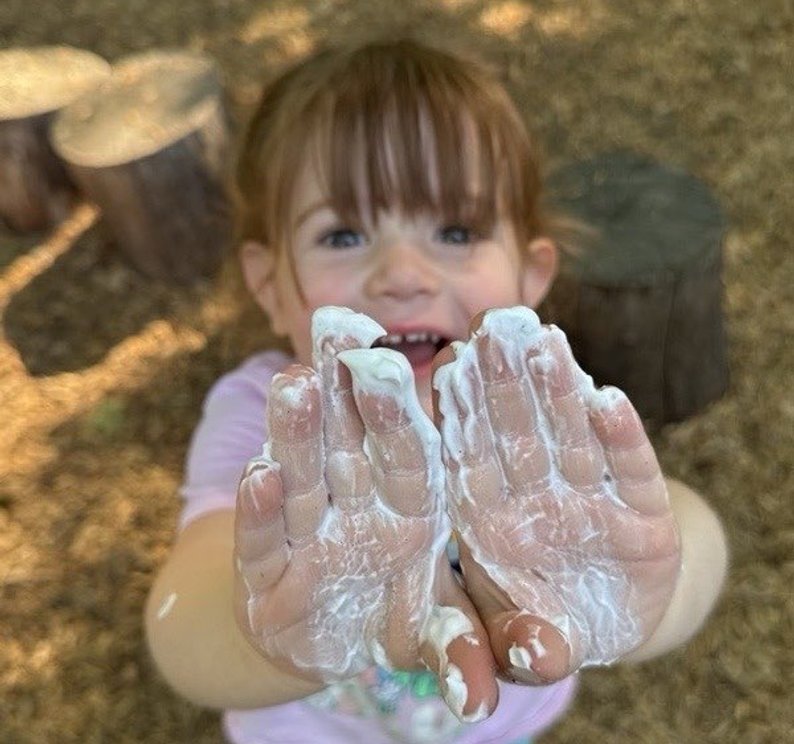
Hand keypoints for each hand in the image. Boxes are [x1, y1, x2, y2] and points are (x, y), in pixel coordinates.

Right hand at [234, 308, 497, 720]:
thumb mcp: (432, 633)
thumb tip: (497, 688)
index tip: (403, 356)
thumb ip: (459, 648)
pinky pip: (261, 539)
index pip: (409, 453)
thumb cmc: (387, 614)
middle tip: (339, 326)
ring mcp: (306, 537)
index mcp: (407, 509)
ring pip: (301, 477)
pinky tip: (257, 476)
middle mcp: (354, 511)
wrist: (319, 637)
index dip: (403, 408)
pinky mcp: (264, 573)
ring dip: (296, 433)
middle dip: (343, 388)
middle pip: (347, 444)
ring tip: (294, 386)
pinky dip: (258, 512)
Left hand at [433, 307, 680, 682]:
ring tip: (546, 340)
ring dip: (560, 391)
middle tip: (490, 324)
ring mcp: (593, 502)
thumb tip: (537, 659)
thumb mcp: (527, 637)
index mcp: (492, 519)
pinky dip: (621, 438)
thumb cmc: (547, 617)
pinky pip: (630, 469)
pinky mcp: (645, 512)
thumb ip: (520, 643)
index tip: (446, 363)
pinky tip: (608, 400)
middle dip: (504, 382)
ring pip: (571, 438)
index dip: (460, 414)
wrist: (610, 619)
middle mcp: (539, 501)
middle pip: (519, 434)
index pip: (470, 459)